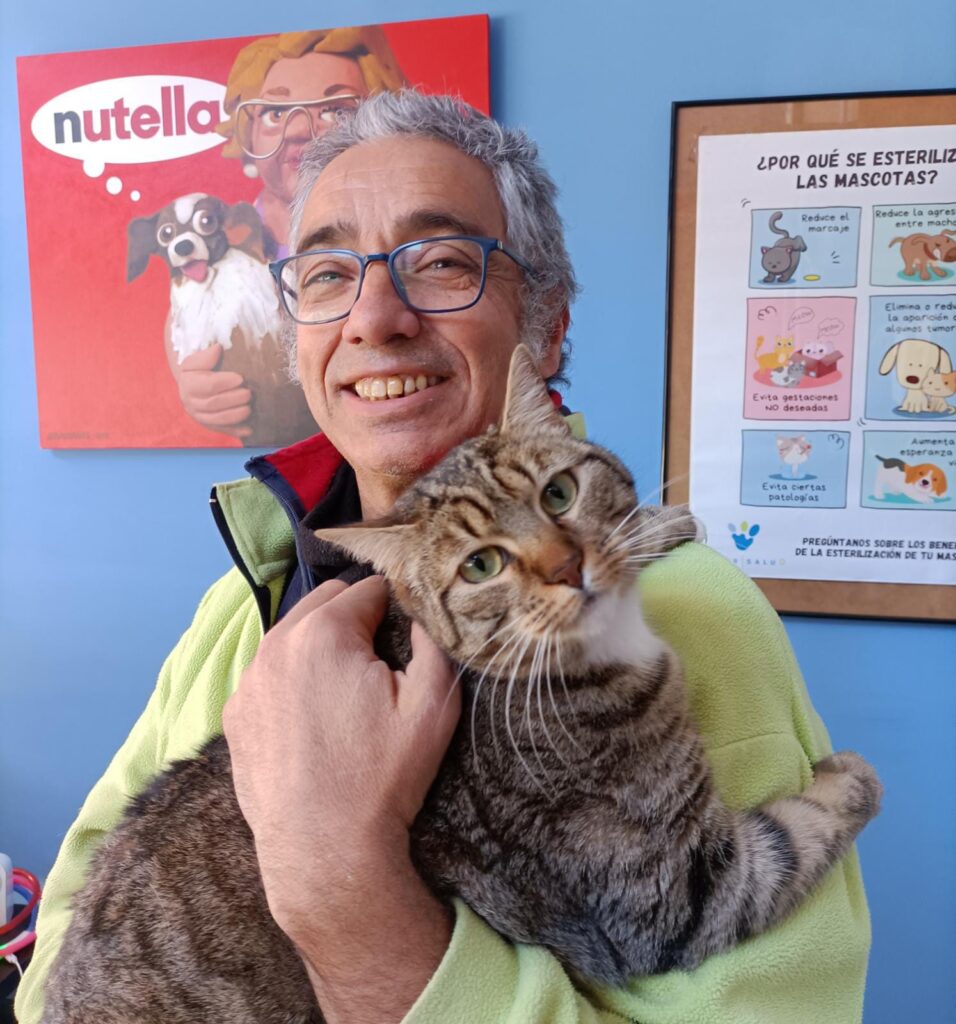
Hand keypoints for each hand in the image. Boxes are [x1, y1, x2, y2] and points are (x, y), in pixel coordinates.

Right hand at [175, 344, 251, 437]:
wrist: (192, 387)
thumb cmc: (198, 371)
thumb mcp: (196, 361)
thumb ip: (205, 356)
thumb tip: (217, 349)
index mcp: (189, 385)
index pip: (208, 385)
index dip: (225, 382)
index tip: (240, 378)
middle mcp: (192, 403)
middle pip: (213, 404)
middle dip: (233, 399)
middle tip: (249, 393)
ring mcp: (200, 417)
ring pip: (218, 419)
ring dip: (235, 415)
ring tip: (249, 408)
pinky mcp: (210, 426)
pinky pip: (223, 430)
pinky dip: (236, 431)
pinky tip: (249, 429)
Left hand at [223, 576, 460, 934]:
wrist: (325, 852)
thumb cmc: (383, 776)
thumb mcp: (433, 704)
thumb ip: (434, 639)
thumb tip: (423, 610)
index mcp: (323, 633)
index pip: (369, 588)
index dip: (395, 608)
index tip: (405, 641)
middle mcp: (275, 646)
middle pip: (325, 602)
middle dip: (355, 620)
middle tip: (378, 666)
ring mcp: (248, 681)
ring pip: (293, 636)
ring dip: (321, 646)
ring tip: (346, 692)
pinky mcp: (235, 715)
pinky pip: (269, 673)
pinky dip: (292, 679)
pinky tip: (314, 718)